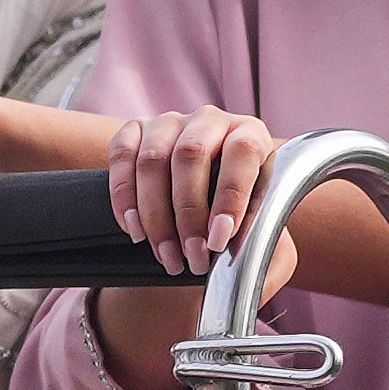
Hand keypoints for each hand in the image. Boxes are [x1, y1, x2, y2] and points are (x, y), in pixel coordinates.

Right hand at [104, 108, 287, 283]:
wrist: (207, 205)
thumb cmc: (238, 215)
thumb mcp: (265, 229)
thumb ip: (267, 249)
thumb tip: (243, 268)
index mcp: (250, 133)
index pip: (242, 152)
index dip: (230, 196)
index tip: (219, 239)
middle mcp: (210, 120)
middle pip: (190, 155)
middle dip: (188, 215)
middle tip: (192, 257)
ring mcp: (169, 122)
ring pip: (152, 160)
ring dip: (155, 215)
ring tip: (166, 255)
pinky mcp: (136, 131)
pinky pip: (121, 156)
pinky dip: (124, 198)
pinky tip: (135, 230)